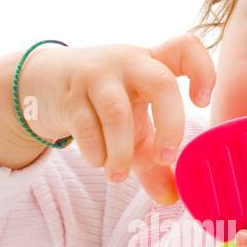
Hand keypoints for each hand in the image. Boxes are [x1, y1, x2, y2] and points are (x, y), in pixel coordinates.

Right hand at [18, 33, 215, 204]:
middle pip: (162, 84)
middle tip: (165, 158)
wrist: (43, 83)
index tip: (201, 103)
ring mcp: (97, 76)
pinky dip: (97, 154)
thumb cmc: (103, 105)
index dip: (202, 71)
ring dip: (122, 153)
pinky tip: (100, 162)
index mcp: (153, 64)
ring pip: (118, 114)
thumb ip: (154, 163)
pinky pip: (87, 129)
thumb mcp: (134, 129)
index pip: (186, 47)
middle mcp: (129, 63)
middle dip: (171, 127)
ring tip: (119, 174)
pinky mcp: (70, 95)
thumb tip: (171, 199)